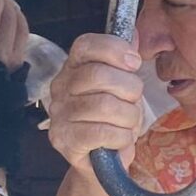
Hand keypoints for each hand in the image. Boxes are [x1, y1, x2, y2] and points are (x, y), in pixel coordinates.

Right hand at [46, 33, 145, 172]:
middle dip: (130, 90)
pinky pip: (103, 132)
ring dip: (129, 117)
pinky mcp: (64, 140)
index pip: (86, 45)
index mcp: (75, 67)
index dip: (114, 49)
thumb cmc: (115, 118)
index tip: (134, 63)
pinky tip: (120, 140)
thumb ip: (127, 61)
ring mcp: (60, 114)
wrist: (103, 161)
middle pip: (98, 75)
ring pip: (105, 105)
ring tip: (127, 124)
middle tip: (132, 102)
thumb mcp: (125, 86)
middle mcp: (61, 87)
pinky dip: (122, 137)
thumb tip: (136, 34)